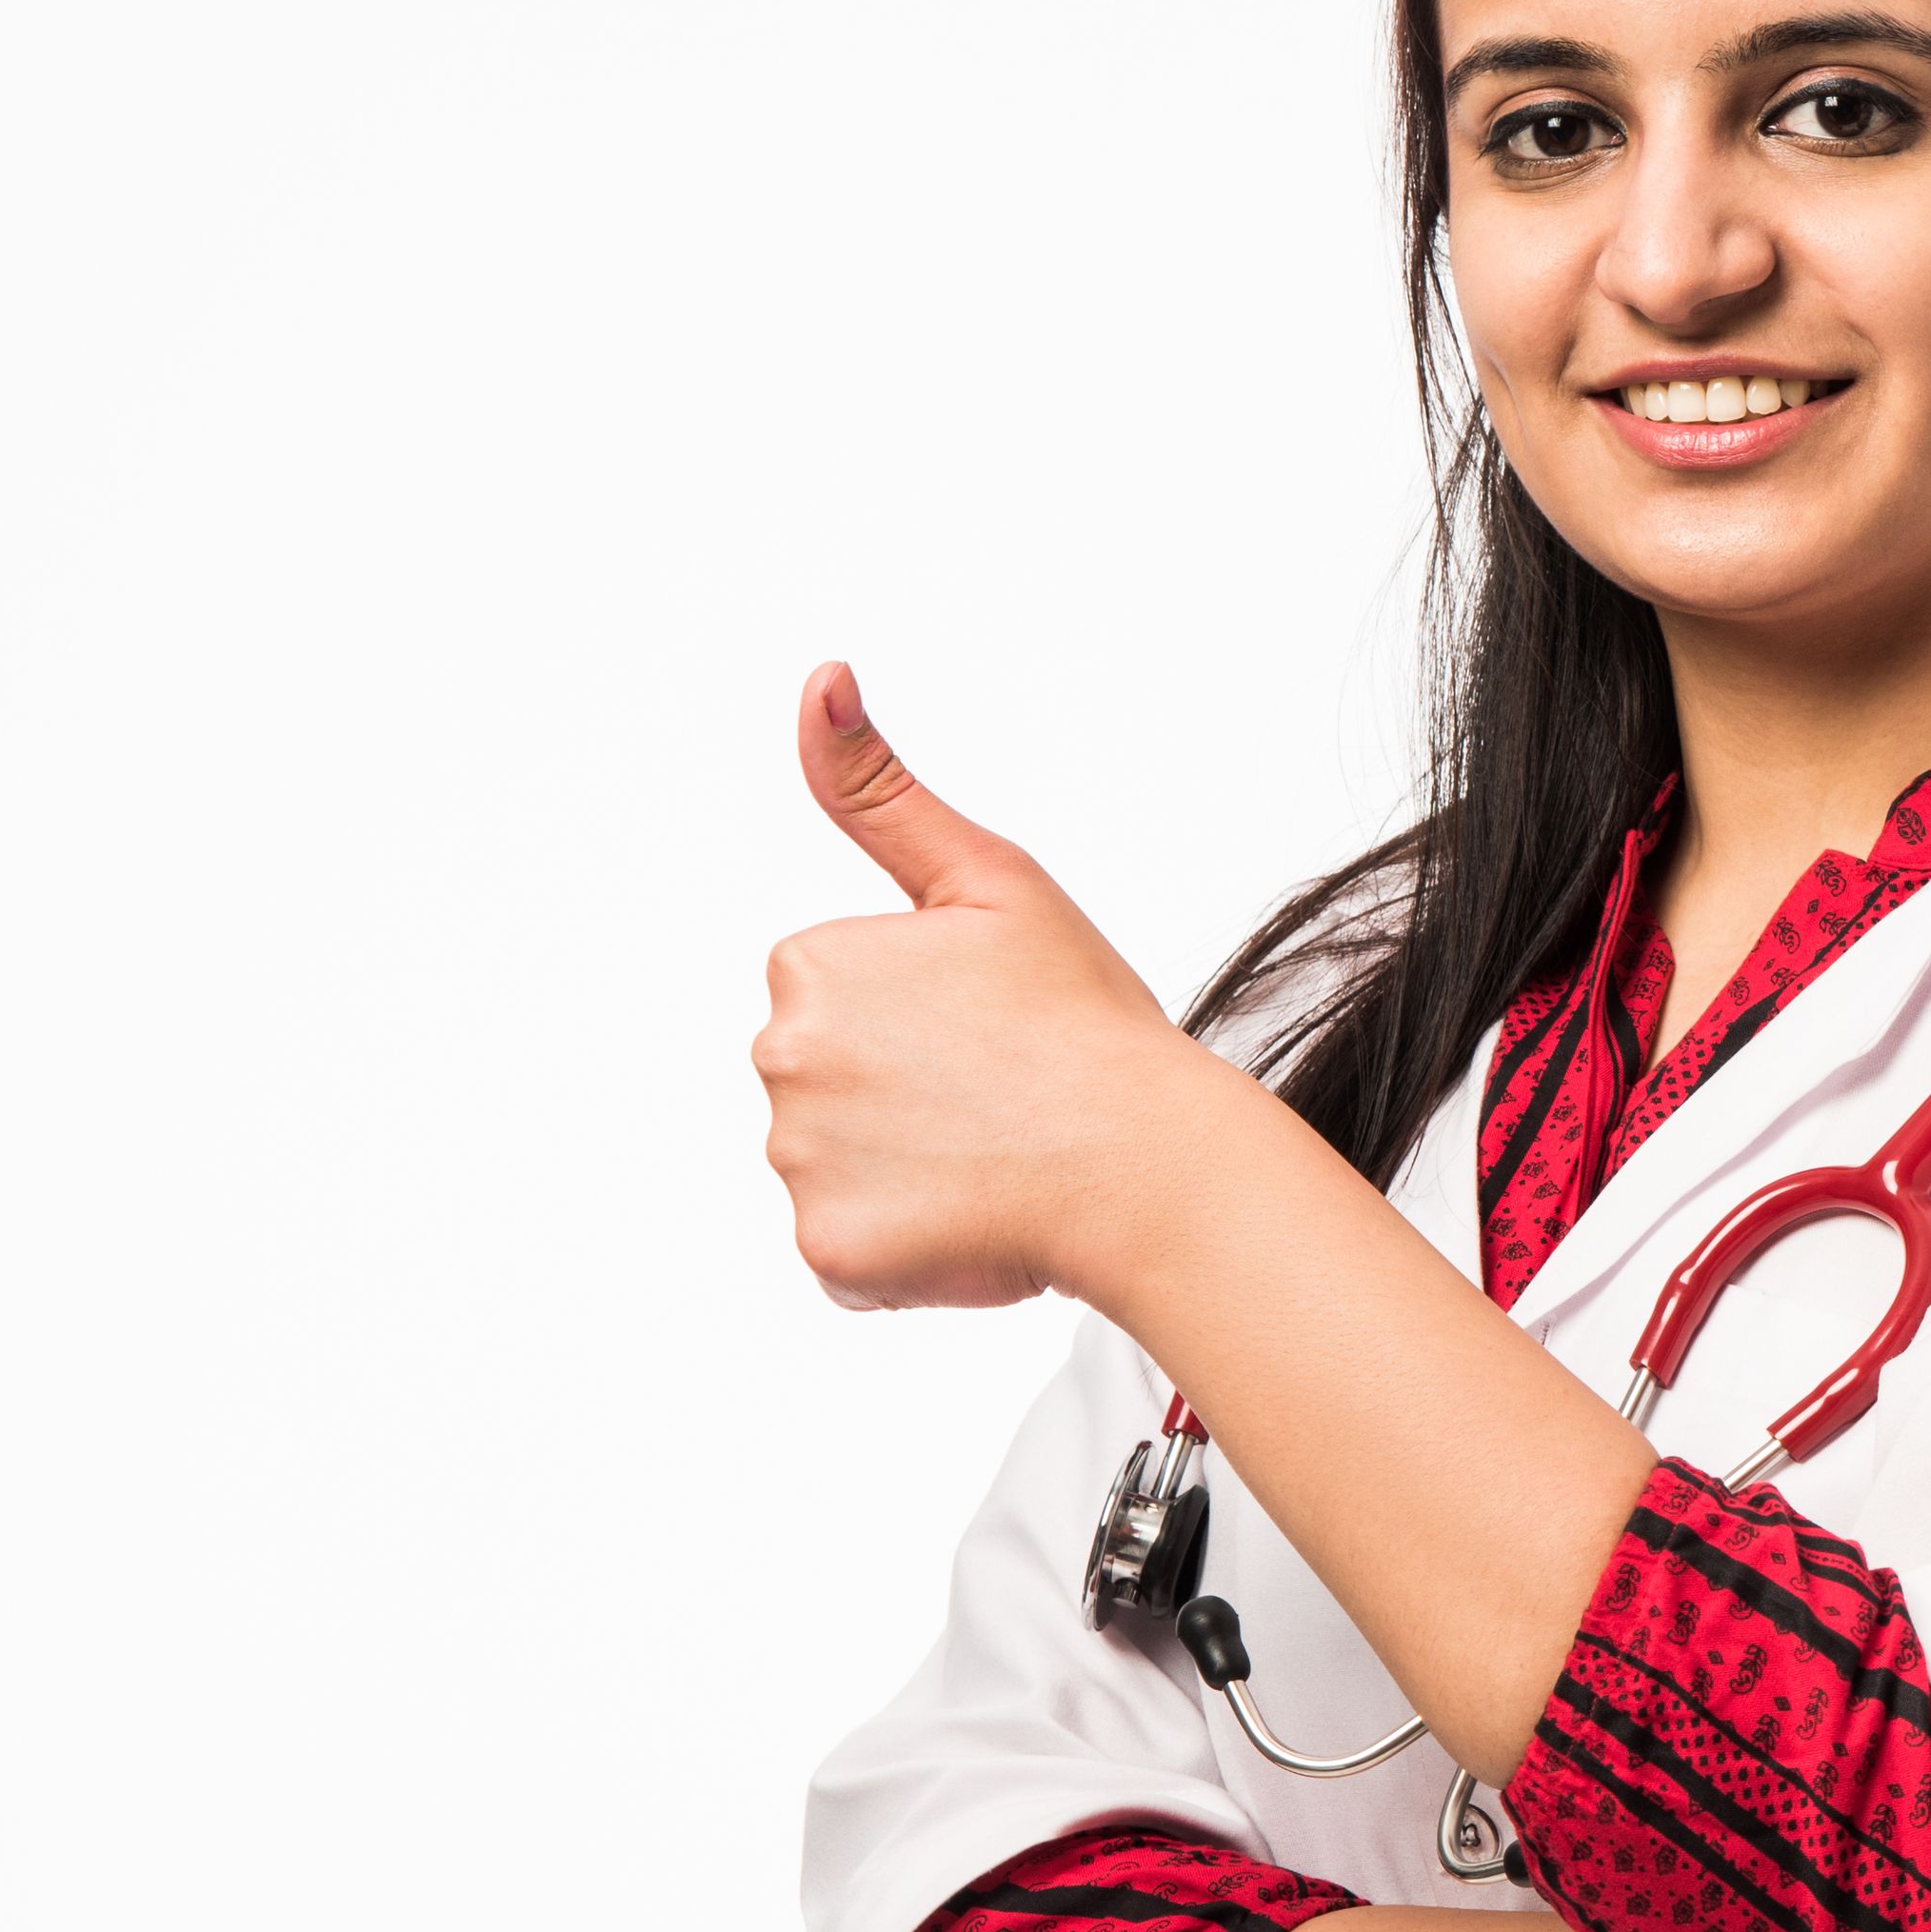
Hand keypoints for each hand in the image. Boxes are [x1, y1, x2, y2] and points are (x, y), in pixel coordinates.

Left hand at [754, 663, 1201, 1311]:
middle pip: (835, 1086)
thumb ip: (880, 788)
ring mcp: (800, 1162)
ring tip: (1002, 1161)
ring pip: (846, 1169)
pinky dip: (910, 1248)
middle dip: (908, 1097)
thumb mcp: (991, 880)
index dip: (928, 1020)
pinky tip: (979, 1217)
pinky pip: (853, 1254)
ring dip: (913, 1173)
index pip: (844, 1004)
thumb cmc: (1089, 1021)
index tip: (994, 1028)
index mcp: (812, 966)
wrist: (1149, 1162)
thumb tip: (819, 676)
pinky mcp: (827, 1250)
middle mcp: (782, 1060)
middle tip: (1005, 1098)